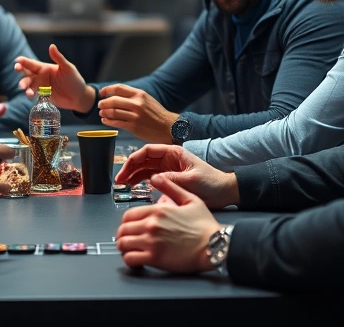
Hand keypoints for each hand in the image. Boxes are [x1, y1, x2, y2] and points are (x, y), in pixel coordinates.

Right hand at [14, 44, 95, 111]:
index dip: (24, 61)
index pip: (32, 63)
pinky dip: (30, 94)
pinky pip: (33, 94)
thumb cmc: (74, 80)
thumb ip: (58, 58)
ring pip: (29, 84)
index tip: (18, 60)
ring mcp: (41, 86)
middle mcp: (40, 76)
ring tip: (25, 88)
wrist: (79, 97)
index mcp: (45, 68)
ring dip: (25, 85)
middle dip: (21, 71)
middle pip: (27, 73)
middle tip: (17, 70)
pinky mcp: (42, 96)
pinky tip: (30, 95)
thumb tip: (51, 46)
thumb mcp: (68, 68)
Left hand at [97, 84, 177, 143]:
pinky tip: (105, 120)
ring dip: (104, 112)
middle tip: (100, 105)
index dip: (107, 89)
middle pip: (113, 100)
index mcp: (140, 94)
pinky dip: (108, 121)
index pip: (119, 88)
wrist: (169, 127)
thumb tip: (117, 95)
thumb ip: (133, 97)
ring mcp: (135, 115)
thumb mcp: (147, 99)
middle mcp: (137, 103)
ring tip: (101, 113)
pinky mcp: (133, 126)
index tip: (101, 93)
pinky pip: (116, 122)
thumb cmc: (157, 114)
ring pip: (113, 112)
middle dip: (103, 102)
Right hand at [115, 144, 239, 208]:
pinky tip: (134, 186)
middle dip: (129, 168)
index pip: (147, 151)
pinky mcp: (169, 177)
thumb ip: (172, 179)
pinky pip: (150, 177)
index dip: (133, 160)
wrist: (224, 192)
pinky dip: (140, 181)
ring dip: (133, 175)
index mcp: (174, 153)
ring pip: (144, 168)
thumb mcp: (191, 180)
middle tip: (119, 180)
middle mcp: (169, 158)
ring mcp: (168, 168)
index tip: (124, 170)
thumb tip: (153, 179)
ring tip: (123, 184)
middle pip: (143, 159)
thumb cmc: (212, 183)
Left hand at [115, 175, 221, 272]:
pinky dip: (130, 260)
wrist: (215, 245)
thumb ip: (170, 187)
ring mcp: (151, 242)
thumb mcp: (190, 199)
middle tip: (130, 240)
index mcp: (157, 211)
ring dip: (125, 248)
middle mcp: (151, 225)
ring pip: (123, 244)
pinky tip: (137, 261)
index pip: (128, 215)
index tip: (131, 228)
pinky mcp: (154, 258)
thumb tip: (156, 177)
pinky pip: (130, 259)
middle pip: (122, 229)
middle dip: (124, 235)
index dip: (127, 223)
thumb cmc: (205, 226)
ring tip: (131, 250)